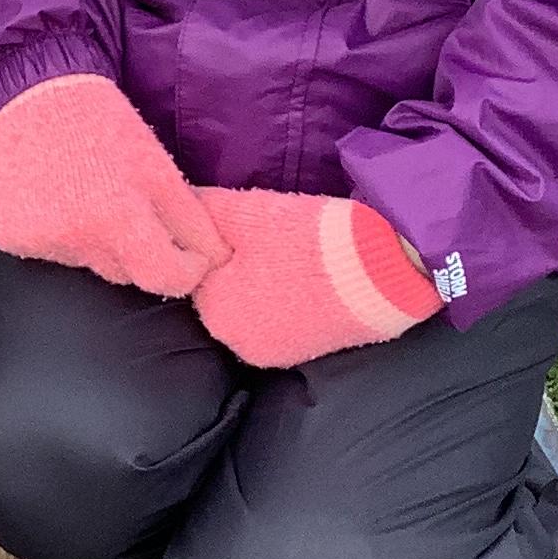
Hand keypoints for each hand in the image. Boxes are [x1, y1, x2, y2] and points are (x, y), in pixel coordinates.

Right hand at [0, 76, 228, 297]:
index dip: (185, 270)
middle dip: (136, 250)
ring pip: (85, 265)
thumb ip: (193, 221)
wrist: (35, 95)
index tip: (188, 253)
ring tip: (85, 196)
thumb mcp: (161, 168)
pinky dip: (56, 235)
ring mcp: (36, 240)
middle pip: (123, 274)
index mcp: (117, 219)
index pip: (164, 280)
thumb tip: (219, 260)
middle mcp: (74, 238)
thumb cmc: (104, 126)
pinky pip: (47, 253)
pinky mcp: (7, 236)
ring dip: (93, 242)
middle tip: (125, 204)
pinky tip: (54, 200)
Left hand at [190, 188, 439, 368]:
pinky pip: (285, 322)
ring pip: (257, 308)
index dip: (224, 248)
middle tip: (276, 242)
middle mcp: (237, 344)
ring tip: (298, 259)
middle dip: (243, 270)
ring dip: (268, 286)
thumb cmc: (306, 239)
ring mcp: (276, 354)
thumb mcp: (245, 212)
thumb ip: (201, 210)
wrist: (383, 270)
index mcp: (214, 311)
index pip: (201, 275)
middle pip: (227, 295)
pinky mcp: (309, 355)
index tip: (250, 231)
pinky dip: (292, 302)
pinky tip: (312, 280)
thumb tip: (174, 203)